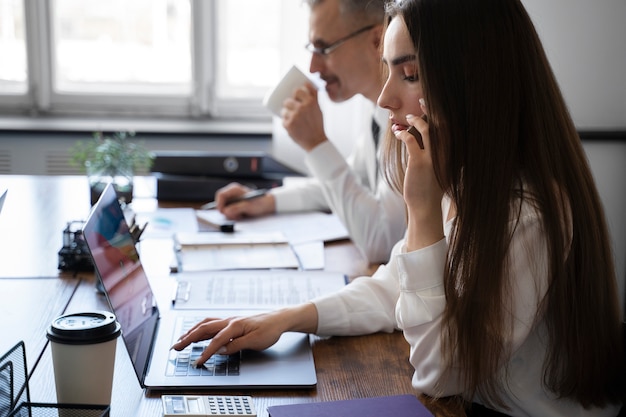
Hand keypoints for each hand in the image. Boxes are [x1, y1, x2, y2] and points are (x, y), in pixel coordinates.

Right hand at [171, 312, 284, 367]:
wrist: (278, 319)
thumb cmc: (269, 329)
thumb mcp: (256, 341)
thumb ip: (236, 345)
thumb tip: (220, 350)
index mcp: (235, 325)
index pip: (216, 341)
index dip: (206, 352)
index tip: (198, 362)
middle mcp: (229, 321)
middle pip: (204, 328)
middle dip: (188, 338)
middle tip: (175, 347)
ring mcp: (229, 320)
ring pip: (205, 324)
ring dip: (191, 332)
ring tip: (181, 340)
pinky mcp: (231, 322)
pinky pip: (211, 324)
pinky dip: (200, 328)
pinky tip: (196, 333)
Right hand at [214, 182, 275, 219]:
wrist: (267, 205)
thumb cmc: (260, 203)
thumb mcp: (248, 206)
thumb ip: (236, 208)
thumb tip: (225, 211)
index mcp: (234, 189)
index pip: (220, 195)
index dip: (219, 204)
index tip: (222, 212)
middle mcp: (232, 193)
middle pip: (221, 203)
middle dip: (226, 211)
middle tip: (234, 216)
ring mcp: (233, 200)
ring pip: (224, 209)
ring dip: (230, 214)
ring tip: (240, 216)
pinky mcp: (234, 206)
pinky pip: (228, 212)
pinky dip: (233, 215)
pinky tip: (240, 216)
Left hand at [281, 83, 327, 151]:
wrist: (318, 142)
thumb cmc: (318, 126)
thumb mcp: (319, 109)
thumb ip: (313, 98)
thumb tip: (307, 85)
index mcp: (311, 102)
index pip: (298, 90)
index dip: (296, 93)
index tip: (296, 97)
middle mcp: (302, 107)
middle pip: (288, 100)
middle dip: (288, 104)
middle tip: (292, 109)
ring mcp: (294, 116)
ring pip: (284, 110)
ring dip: (286, 114)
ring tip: (293, 119)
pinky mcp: (289, 125)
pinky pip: (283, 120)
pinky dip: (286, 123)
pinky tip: (293, 126)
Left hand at [393, 101, 443, 249]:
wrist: (426, 208)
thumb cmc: (429, 189)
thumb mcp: (436, 170)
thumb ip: (434, 155)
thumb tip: (422, 140)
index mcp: (451, 154)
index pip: (449, 128)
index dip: (442, 114)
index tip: (434, 104)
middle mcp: (445, 153)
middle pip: (442, 124)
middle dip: (432, 109)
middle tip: (422, 99)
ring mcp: (433, 158)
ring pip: (428, 129)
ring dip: (416, 120)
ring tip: (407, 117)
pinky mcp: (419, 163)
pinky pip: (411, 141)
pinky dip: (403, 134)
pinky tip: (397, 133)